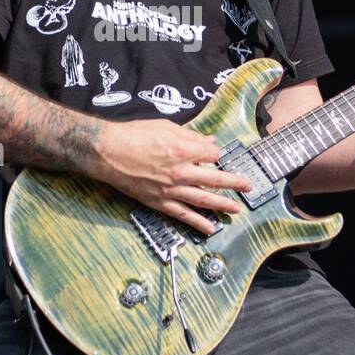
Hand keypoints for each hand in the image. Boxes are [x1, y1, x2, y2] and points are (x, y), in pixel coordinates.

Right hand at [90, 120, 253, 235]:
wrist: (107, 152)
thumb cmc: (134, 135)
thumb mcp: (166, 127)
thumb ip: (190, 135)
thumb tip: (208, 141)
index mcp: (184, 149)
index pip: (212, 154)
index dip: (215, 154)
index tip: (214, 155)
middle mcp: (181, 171)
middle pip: (216, 179)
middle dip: (235, 183)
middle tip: (248, 186)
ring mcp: (171, 189)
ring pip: (204, 200)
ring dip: (223, 205)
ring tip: (236, 209)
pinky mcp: (159, 202)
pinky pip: (183, 214)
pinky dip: (198, 222)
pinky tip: (210, 227)